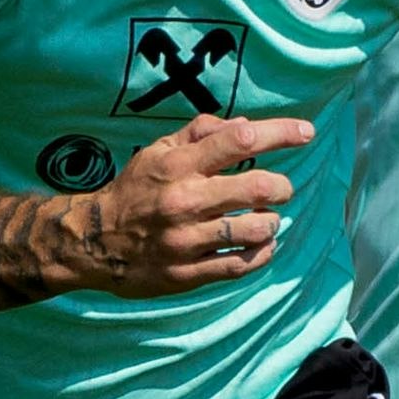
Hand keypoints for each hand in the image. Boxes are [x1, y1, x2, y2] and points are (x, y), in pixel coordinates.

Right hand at [75, 114, 316, 297]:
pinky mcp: (188, 273)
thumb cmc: (134, 190)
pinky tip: (263, 244)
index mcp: (178, 166)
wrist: (93, 240)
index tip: (305, 133)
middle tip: (281, 189)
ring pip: (255, 229)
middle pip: (257, 188)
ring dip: (271, 221)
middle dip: (282, 187)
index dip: (280, 134)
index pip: (240, 141)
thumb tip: (245, 125)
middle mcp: (184, 201)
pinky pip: (241, 264)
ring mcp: (186, 240)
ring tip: (266, 218)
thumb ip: (200, 133)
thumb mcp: (158, 152)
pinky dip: (262, 253)